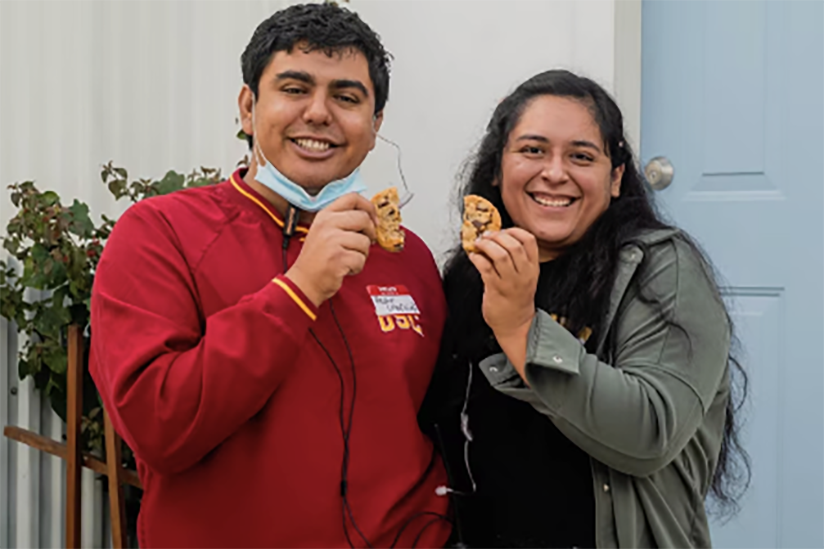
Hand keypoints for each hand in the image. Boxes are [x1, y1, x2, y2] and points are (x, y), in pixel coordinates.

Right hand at [285, 193, 377, 306]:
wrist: (304, 281)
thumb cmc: (317, 258)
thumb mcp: (324, 231)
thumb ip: (343, 220)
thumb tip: (370, 217)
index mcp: (325, 215)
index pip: (352, 197)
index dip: (369, 207)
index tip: (373, 219)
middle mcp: (327, 224)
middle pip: (363, 218)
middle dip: (370, 233)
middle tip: (364, 243)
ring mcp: (332, 240)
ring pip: (365, 241)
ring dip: (362, 254)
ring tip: (348, 258)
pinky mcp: (338, 257)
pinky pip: (361, 259)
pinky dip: (357, 267)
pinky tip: (345, 268)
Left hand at [469, 228, 539, 375]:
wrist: (515, 324)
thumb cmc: (516, 299)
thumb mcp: (524, 277)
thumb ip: (515, 259)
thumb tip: (494, 238)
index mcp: (532, 268)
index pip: (529, 240)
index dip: (514, 231)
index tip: (502, 230)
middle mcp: (524, 274)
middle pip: (514, 245)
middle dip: (497, 236)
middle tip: (486, 235)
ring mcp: (511, 282)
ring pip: (501, 255)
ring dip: (486, 245)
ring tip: (478, 244)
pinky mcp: (496, 290)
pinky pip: (486, 268)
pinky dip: (477, 258)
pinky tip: (474, 257)